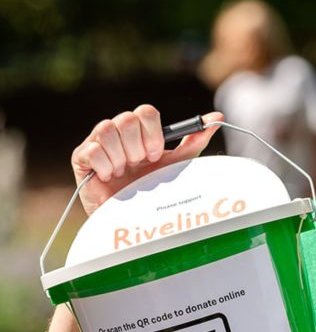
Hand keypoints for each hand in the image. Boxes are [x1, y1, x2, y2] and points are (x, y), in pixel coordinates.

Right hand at [71, 105, 223, 215]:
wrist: (132, 219)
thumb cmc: (154, 190)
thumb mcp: (177, 164)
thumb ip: (194, 141)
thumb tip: (217, 118)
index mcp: (139, 131)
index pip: (145, 112)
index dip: (153, 134)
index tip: (157, 155)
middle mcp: (118, 132)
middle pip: (127, 119)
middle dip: (138, 147)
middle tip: (140, 165)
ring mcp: (97, 143)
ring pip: (107, 129)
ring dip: (121, 157)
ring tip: (124, 173)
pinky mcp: (81, 158)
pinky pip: (92, 150)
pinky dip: (105, 166)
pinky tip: (110, 178)